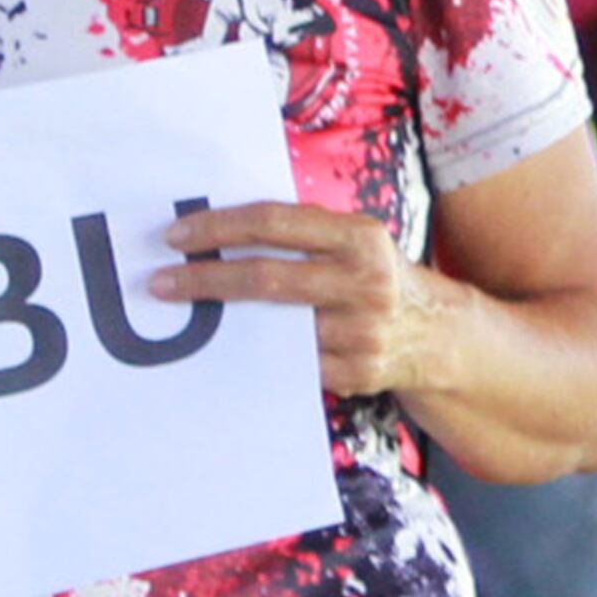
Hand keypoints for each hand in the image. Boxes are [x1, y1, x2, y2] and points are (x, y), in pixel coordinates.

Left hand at [162, 202, 447, 396]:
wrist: (435, 334)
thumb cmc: (374, 276)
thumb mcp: (355, 241)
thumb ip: (304, 233)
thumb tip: (221, 231)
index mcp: (360, 237)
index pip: (274, 223)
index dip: (220, 227)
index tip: (178, 236)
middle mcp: (364, 282)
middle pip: (266, 278)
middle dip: (205, 279)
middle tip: (161, 282)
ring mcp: (361, 332)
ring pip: (273, 327)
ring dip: (222, 322)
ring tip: (186, 317)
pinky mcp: (356, 373)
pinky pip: (291, 363)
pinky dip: (258, 354)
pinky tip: (232, 349)